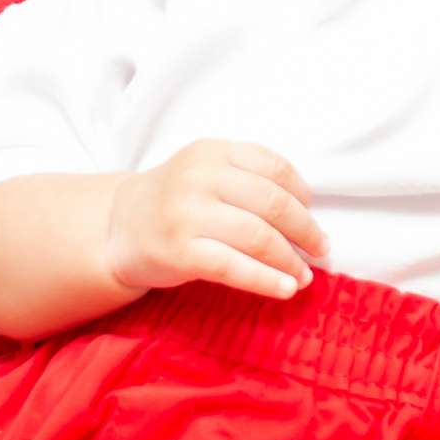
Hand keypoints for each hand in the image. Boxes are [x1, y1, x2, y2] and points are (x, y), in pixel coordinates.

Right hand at [104, 141, 327, 301]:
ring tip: (305, 275)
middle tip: (320, 248)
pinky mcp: (180, 253)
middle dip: (305, 229)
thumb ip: (247, 177)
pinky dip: (267, 280)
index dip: (301, 193)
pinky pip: (235, 267)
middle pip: (272, 203)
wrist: (119, 227)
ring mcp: (187, 215)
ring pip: (258, 237)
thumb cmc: (175, 200)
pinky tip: (286, 288)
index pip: (274, 167)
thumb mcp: (205, 170)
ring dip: (290, 259)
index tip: (312, 212)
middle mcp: (199, 178)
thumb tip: (307, 210)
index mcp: (212, 152)